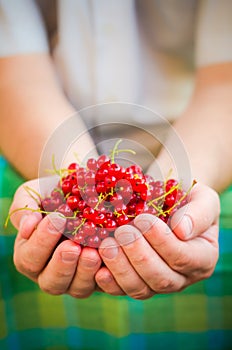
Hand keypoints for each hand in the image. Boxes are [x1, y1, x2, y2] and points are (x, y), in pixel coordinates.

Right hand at [10, 178, 101, 297]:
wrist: (85, 193)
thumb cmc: (54, 194)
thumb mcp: (35, 193)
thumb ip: (25, 207)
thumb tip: (29, 224)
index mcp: (30, 255)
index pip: (29, 258)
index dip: (41, 242)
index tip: (56, 220)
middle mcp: (51, 272)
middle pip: (51, 281)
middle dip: (62, 264)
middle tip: (73, 246)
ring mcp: (76, 279)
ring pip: (77, 288)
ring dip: (85, 272)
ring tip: (93, 253)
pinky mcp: (100, 279)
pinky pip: (103, 286)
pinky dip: (107, 278)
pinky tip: (109, 265)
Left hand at [95, 182, 219, 298]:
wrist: (169, 202)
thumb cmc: (187, 198)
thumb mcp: (202, 199)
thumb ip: (198, 213)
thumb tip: (181, 231)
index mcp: (202, 257)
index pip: (183, 258)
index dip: (162, 242)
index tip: (144, 219)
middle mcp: (182, 277)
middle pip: (161, 279)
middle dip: (139, 256)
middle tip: (122, 232)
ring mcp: (156, 283)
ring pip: (140, 289)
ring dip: (121, 269)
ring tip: (107, 245)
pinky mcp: (135, 282)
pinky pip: (122, 290)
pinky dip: (109, 281)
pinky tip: (98, 267)